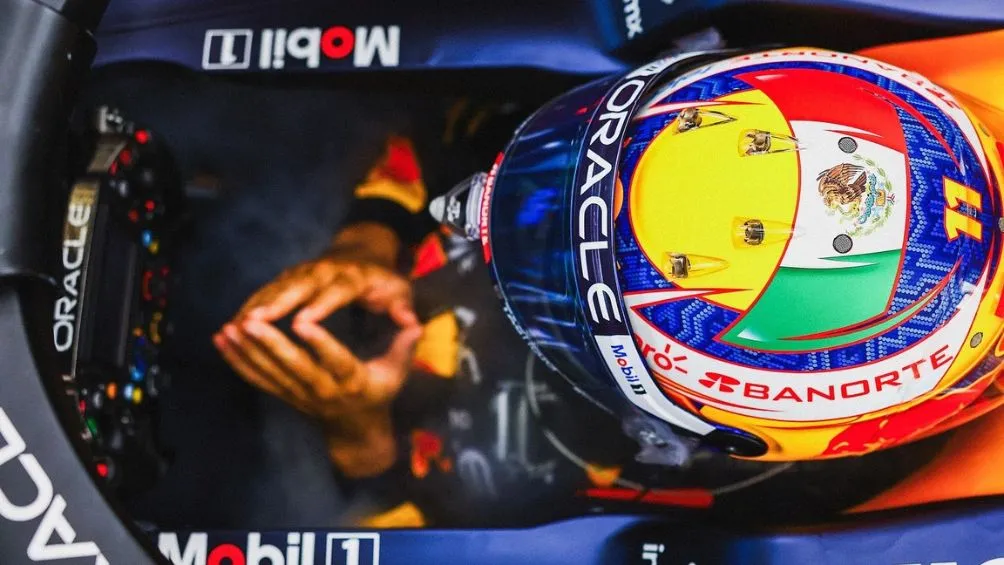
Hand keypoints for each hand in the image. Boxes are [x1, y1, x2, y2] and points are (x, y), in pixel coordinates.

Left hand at [215, 222, 421, 476]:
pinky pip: (257, 380)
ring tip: (227, 328)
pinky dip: (237, 362)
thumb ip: (403, 346)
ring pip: (270, 374)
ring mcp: (300, 396)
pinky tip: (221, 343)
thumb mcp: (396, 371)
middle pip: (294, 368)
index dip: (319, 343)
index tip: (302, 322)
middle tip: (250, 322)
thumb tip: (415, 324)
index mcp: (352, 381)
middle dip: (270, 345)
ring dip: (246, 352)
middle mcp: (323, 391)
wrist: (356, 430)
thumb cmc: (379, 392)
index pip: (335, 360)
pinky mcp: (284, 396)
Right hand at [234, 222, 409, 325]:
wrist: (364, 252)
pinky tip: (232, 326)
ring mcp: (302, 271)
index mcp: (353, 276)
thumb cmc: (383, 282)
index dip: (319, 305)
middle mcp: (324, 270)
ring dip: (255, 305)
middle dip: (276, 303)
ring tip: (236, 327)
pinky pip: (265, 291)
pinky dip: (249, 306)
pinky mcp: (288, 277)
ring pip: (276, 288)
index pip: (336, 291)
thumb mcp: (400, 292)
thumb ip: (403, 308)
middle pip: (297, 286)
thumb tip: (411, 322)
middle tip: (255, 323)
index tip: (302, 322)